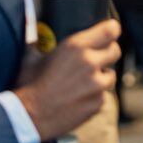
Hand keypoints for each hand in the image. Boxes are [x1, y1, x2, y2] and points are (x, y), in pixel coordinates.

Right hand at [14, 19, 120, 140]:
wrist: (27, 118)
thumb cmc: (27, 86)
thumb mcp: (31, 58)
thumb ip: (38, 41)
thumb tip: (30, 25)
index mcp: (76, 46)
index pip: (111, 29)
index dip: (111, 30)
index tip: (109, 33)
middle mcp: (90, 63)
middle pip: (115, 51)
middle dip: (107, 54)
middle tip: (96, 59)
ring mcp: (96, 85)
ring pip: (111, 75)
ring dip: (101, 77)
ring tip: (83, 83)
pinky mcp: (98, 103)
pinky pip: (103, 96)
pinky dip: (95, 96)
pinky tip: (78, 98)